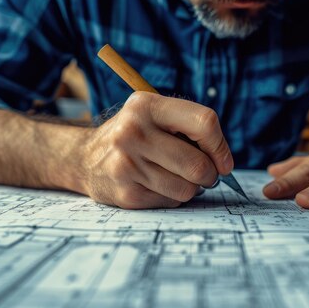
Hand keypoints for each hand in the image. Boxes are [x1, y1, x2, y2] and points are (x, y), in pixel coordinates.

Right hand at [80, 92, 233, 208]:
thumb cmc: (135, 136)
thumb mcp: (155, 116)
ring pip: (187, 188)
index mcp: (146, 106)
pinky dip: (172, 196)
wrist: (84, 159)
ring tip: (173, 175)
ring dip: (190, 187)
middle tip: (204, 174)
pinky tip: (155, 184)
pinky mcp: (126, 194)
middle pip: (198, 164)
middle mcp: (132, 132)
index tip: (224, 162)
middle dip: (210, 174)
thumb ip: (190, 128)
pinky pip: (171, 201)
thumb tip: (223, 163)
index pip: (204, 123)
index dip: (221, 146)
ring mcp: (127, 164)